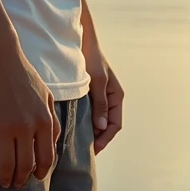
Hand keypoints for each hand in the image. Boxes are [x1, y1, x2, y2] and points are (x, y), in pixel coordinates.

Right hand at [0, 39, 61, 188]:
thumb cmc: (22, 73)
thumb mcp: (46, 94)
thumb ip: (53, 119)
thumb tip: (54, 142)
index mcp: (43, 120)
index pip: (46, 158)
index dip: (40, 172)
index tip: (34, 178)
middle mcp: (26, 127)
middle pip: (25, 166)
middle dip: (22, 180)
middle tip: (16, 184)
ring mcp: (4, 127)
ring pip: (6, 165)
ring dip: (5, 179)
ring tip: (2, 182)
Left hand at [82, 34, 123, 154]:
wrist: (82, 40)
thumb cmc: (92, 58)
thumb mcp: (97, 81)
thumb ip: (100, 104)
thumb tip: (101, 127)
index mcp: (116, 96)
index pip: (115, 125)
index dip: (105, 139)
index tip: (93, 150)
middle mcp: (110, 98)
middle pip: (106, 125)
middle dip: (97, 138)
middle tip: (82, 150)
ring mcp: (99, 96)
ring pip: (97, 120)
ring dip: (90, 131)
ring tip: (77, 141)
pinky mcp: (89, 94)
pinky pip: (89, 112)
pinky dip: (84, 121)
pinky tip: (73, 126)